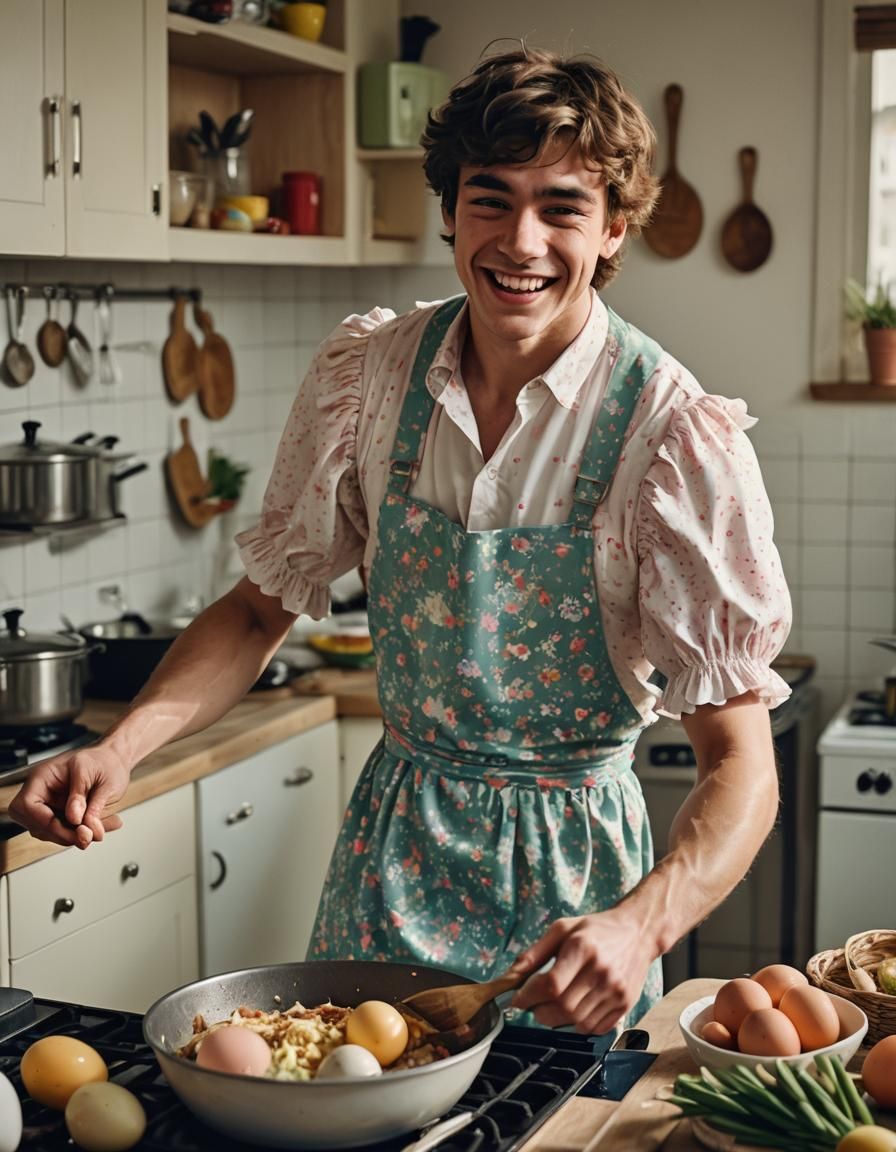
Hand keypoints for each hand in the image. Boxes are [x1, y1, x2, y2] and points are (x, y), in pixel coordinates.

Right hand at [8, 743, 129, 848]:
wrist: (115, 763)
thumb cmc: (105, 762)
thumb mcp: (97, 775)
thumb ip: (85, 799)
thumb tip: (74, 818)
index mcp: (43, 777)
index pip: (27, 805)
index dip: (46, 821)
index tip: (72, 825)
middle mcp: (42, 793)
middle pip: (35, 824)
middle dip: (61, 834)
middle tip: (87, 834)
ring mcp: (49, 806)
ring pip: (49, 833)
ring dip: (73, 837)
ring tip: (98, 828)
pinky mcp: (60, 816)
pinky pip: (63, 833)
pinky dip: (79, 835)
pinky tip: (98, 827)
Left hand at [509, 907, 652, 1033]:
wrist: (638, 932)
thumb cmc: (596, 929)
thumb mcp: (562, 929)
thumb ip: (535, 953)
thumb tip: (511, 976)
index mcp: (583, 948)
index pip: (551, 985)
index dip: (529, 996)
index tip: (518, 998)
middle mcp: (601, 971)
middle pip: (562, 1007)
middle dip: (540, 1011)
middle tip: (534, 1004)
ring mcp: (615, 991)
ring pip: (577, 1022)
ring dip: (557, 1020)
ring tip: (552, 1006)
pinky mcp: (625, 1004)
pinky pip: (595, 1028)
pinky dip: (578, 1025)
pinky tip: (573, 1010)